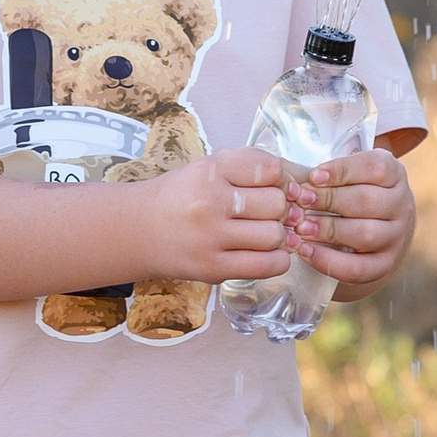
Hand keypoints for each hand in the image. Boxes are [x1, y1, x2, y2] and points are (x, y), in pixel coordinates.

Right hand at [141, 145, 291, 286]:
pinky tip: (264, 253)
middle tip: (262, 214)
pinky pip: (268, 265)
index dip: (278, 179)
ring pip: (275, 235)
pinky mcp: (213, 269)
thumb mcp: (208, 168)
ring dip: (276, 236)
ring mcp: (210, 238)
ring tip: (259, 234)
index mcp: (210, 170)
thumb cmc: (181, 197)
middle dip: (278, 209)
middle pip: (276, 204)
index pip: (271, 169)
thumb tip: (297, 188)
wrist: (139, 231)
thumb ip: (250, 168)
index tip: (268, 187)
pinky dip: (277, 260)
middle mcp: (209, 202)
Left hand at [287, 146, 415, 299]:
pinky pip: (358, 268)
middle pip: (367, 201)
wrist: (379, 234)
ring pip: (365, 234)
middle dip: (328, 200)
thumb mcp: (352, 176)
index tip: (313, 176)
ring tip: (300, 228)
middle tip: (299, 202)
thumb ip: (330, 173)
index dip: (342, 170)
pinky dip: (329, 261)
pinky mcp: (385, 265)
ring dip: (328, 230)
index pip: (375, 167)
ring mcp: (397, 238)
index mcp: (394, 175)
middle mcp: (402, 205)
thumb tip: (293, 177)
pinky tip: (306, 251)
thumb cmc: (354, 195)